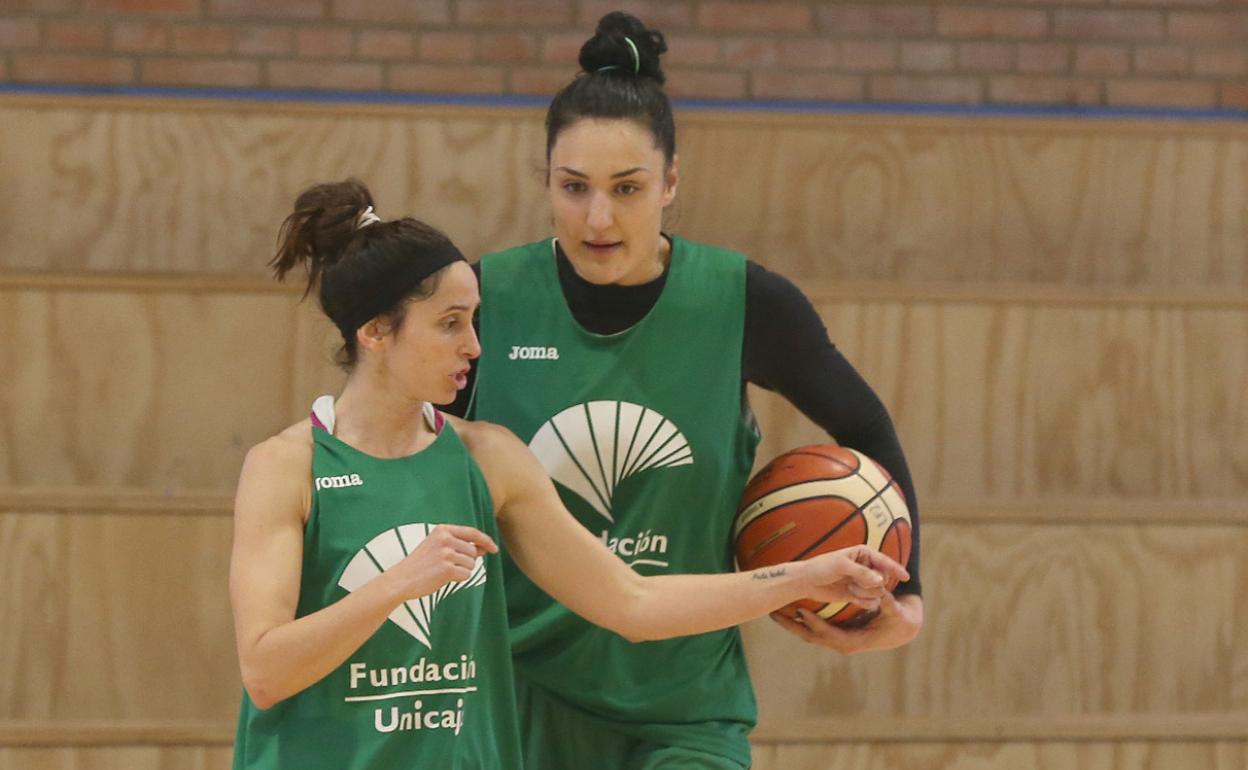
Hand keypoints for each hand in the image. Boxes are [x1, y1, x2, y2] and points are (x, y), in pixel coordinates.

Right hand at [391, 524, 498, 599]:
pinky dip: (458, 578)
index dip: (486, 540)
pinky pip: (466, 575)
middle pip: (473, 551)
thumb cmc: (420, 564)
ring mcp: (446, 554)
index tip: (494, 548)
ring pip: (471, 564)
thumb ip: (459, 544)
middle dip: (467, 561)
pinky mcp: (447, 569)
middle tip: (448, 565)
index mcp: (442, 530)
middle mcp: (445, 539)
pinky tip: (443, 578)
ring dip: (462, 570)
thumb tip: (483, 548)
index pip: (472, 532)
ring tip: (443, 571)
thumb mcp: (437, 546)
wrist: (401, 579)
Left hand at [772, 592, 923, 653]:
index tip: (799, 611)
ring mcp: (837, 639)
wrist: (901, 630)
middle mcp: (842, 643)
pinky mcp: (836, 633)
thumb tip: (884, 597)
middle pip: (811, 636)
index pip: (827, 634)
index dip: (813, 623)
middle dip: (792, 627)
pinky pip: (815, 630)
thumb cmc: (900, 621)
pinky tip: (789, 612)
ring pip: (809, 634)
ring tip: (774, 613)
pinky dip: (801, 622)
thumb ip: (890, 605)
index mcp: (854, 641)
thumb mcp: (897, 613)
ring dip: (792, 625)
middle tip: (773, 614)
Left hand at [799, 545, 908, 611]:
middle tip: (852, 584)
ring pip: (877, 591)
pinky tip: (852, 598)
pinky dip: (863, 601)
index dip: (895, 568)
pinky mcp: (858, 594)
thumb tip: (880, 580)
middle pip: (882, 579)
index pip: (884, 561)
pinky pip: (870, 601)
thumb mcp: (840, 566)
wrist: (807, 582)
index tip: (906, 577)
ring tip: (850, 590)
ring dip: (865, 593)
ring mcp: (863, 581)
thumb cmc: (821, 568)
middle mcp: (866, 566)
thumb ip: (861, 572)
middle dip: (870, 584)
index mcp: (864, 553)